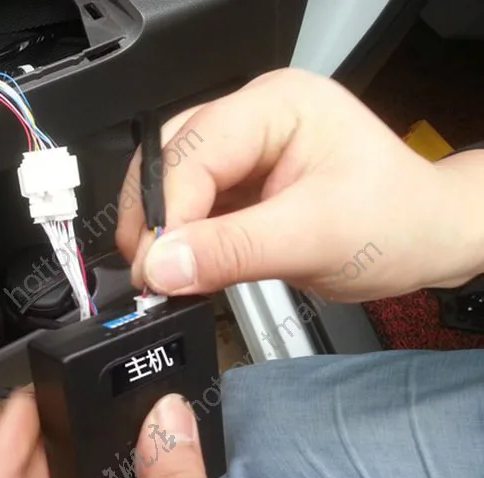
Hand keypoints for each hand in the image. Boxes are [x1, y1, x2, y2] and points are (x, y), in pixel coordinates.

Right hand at [116, 68, 483, 302]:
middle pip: (171, 159)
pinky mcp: (238, 184)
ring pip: (171, 182)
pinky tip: (182, 266)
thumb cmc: (397, 222)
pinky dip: (180, 239)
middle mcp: (253, 118)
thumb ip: (233, 250)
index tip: (155, 268)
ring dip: (162, 230)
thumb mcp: (315, 238)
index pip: (196, 151)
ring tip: (163, 275)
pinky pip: (190, 207)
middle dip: (154, 218)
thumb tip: (162, 266)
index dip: (169, 211)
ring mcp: (243, 150)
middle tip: (150, 274)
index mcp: (277, 105)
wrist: (425, 239)